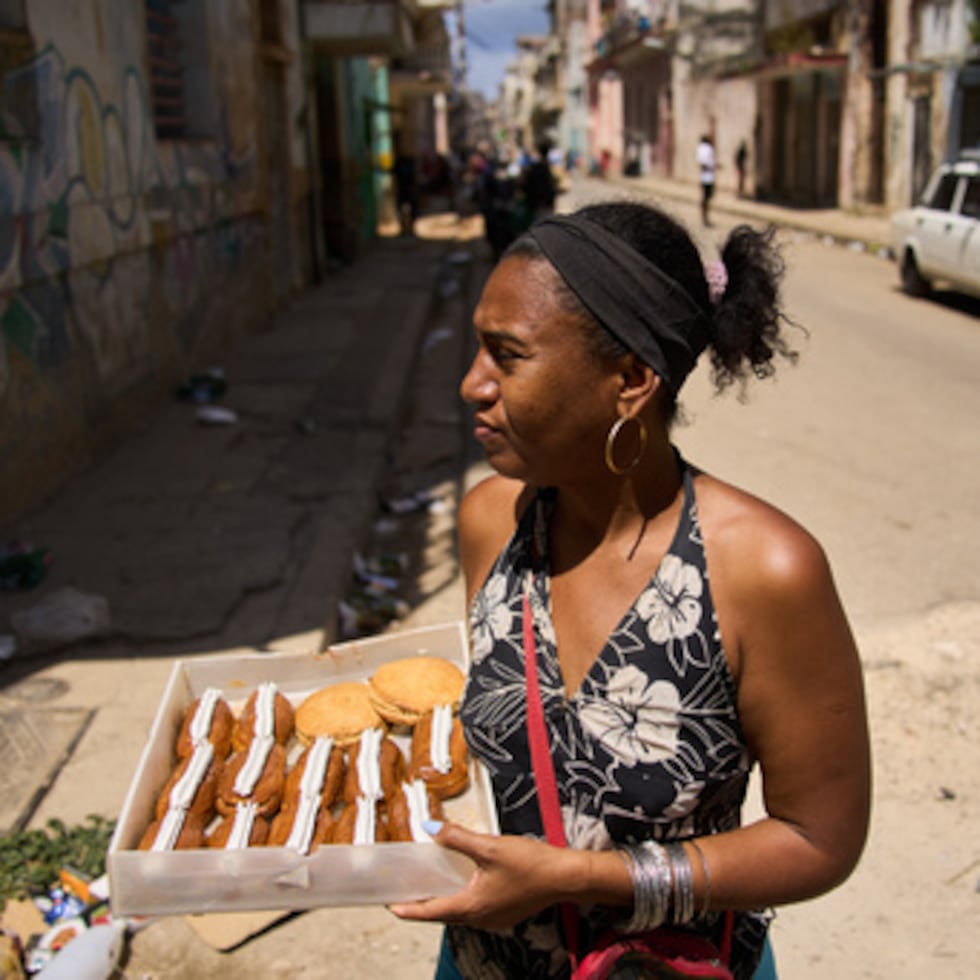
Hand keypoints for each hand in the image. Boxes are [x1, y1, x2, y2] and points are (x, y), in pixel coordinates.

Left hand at [388, 821, 572, 929]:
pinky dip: (463, 898)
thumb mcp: (489, 846)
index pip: (430, 911)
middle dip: (423, 904)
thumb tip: (430, 828)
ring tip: (431, 885)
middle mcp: (480, 919)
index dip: (408, 909)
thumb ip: (457, 838)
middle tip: (407, 891)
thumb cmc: (530, 864)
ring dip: (444, 900)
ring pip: (460, 912)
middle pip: (443, 914)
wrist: (564, 876)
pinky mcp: (505, 913)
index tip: (390, 905)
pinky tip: (464, 882)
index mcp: (471, 907)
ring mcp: (494, 919)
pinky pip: (475, 909)